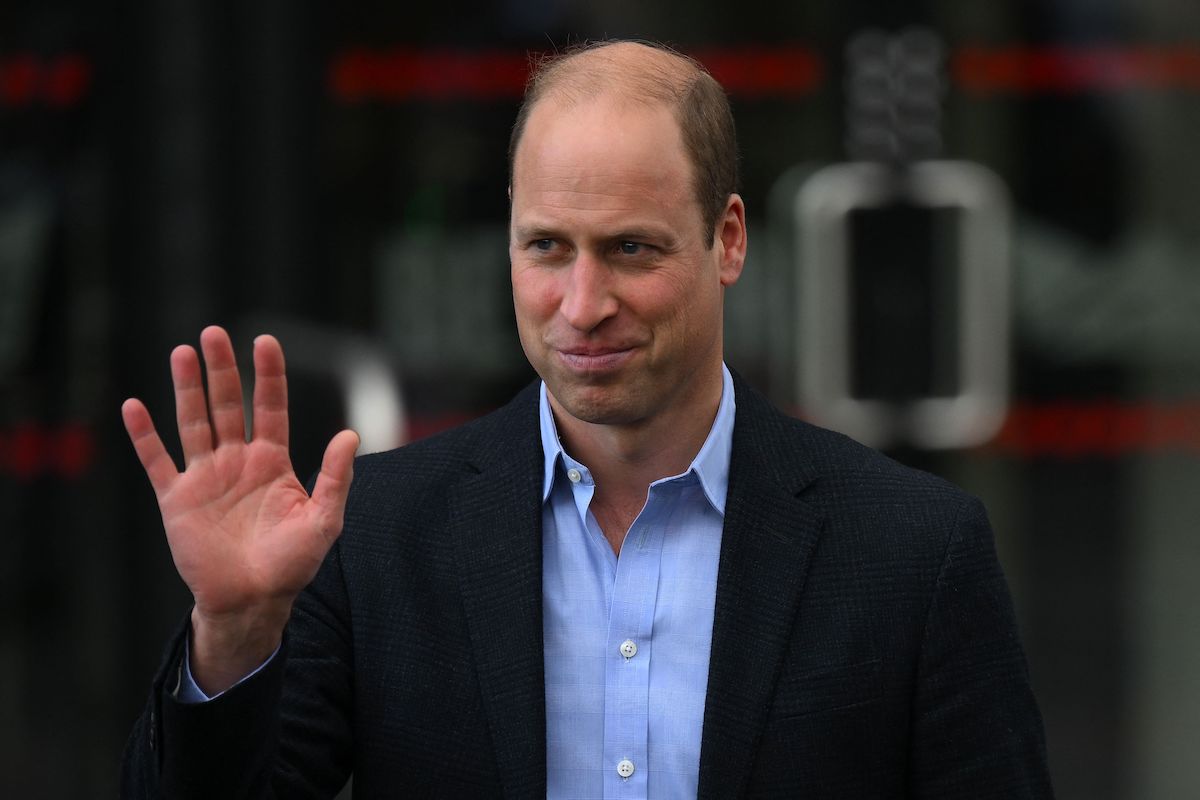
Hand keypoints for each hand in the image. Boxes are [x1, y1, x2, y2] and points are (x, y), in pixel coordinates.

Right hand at [122, 326, 358, 692]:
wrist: (253, 601)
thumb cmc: (292, 563)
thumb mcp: (324, 520)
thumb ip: (336, 477)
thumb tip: (350, 434)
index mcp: (273, 462)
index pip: (271, 408)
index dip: (268, 375)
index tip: (265, 340)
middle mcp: (237, 462)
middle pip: (229, 405)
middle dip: (222, 370)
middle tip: (214, 333)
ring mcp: (206, 477)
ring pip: (194, 422)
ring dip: (187, 388)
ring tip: (182, 352)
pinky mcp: (177, 499)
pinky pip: (157, 461)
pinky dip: (144, 435)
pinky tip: (134, 407)